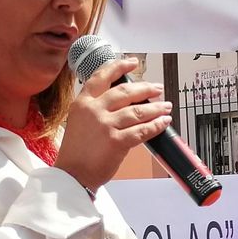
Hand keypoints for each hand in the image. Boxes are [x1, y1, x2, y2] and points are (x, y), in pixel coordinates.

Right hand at [54, 56, 173, 192]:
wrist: (71, 176)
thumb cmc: (76, 153)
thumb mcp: (79, 122)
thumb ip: (96, 108)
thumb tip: (123, 102)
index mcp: (82, 103)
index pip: (102, 77)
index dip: (119, 67)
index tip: (132, 63)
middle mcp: (94, 111)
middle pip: (125, 92)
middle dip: (146, 88)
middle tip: (157, 88)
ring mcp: (105, 126)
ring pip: (138, 111)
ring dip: (156, 107)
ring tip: (166, 106)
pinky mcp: (117, 142)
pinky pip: (142, 131)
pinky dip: (156, 126)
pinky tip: (163, 123)